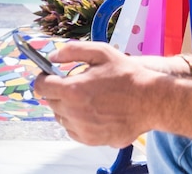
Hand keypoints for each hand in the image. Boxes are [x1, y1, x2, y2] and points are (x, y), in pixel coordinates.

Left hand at [34, 41, 157, 147]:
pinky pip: (73, 130)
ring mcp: (81, 128)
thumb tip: (53, 56)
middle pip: (51, 102)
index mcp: (73, 90)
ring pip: (61, 117)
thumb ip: (73, 51)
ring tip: (88, 98)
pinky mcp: (90, 139)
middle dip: (59, 91)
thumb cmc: (128, 76)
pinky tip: (93, 110)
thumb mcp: (102, 52)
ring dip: (68, 107)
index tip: (48, 76)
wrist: (150, 100)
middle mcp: (73, 112)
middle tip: (77, 84)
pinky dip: (77, 121)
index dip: (43, 78)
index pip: (41, 86)